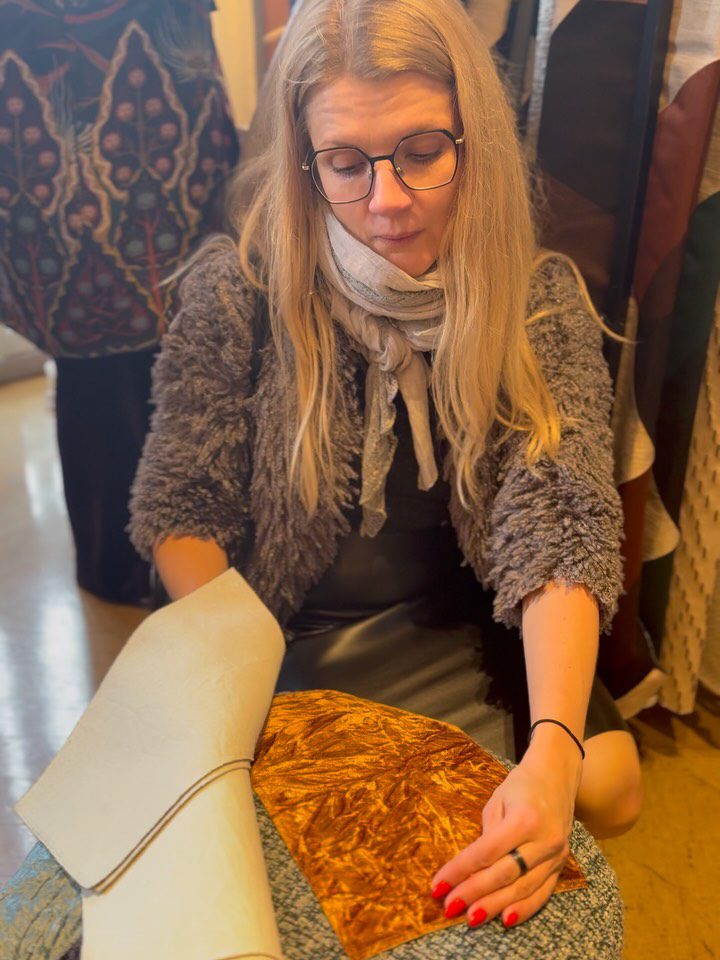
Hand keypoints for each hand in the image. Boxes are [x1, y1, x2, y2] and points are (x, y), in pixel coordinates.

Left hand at [429, 725, 581, 928]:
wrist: (557, 775)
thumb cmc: (521, 785)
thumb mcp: (497, 801)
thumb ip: (488, 835)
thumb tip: (473, 870)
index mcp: (524, 819)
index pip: (486, 852)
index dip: (460, 871)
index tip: (438, 885)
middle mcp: (544, 839)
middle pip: (504, 874)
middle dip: (474, 893)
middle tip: (450, 907)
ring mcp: (556, 854)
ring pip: (523, 888)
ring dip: (495, 905)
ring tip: (472, 918)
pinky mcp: (561, 863)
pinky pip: (543, 892)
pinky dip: (525, 908)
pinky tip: (507, 919)